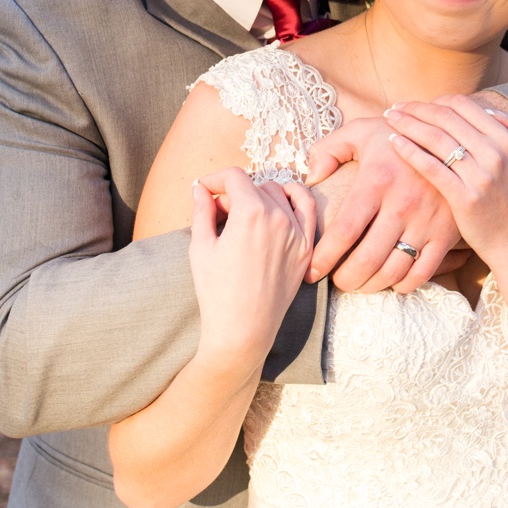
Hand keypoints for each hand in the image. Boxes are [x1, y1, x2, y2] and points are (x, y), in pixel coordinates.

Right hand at [188, 168, 316, 367]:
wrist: (243, 330)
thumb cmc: (216, 292)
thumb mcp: (200, 247)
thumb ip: (201, 211)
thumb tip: (200, 188)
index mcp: (251, 213)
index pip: (234, 176)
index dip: (214, 179)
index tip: (203, 189)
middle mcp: (279, 217)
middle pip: (255, 184)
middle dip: (234, 191)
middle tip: (218, 212)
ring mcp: (298, 233)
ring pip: (280, 192)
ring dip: (260, 195)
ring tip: (245, 212)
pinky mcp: (307, 248)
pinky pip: (307, 209)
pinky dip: (294, 200)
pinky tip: (278, 206)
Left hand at [302, 117, 460, 293]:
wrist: (453, 137)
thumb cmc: (398, 136)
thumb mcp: (361, 131)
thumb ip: (328, 148)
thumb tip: (311, 178)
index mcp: (376, 181)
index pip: (344, 230)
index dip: (324, 258)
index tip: (311, 272)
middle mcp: (402, 204)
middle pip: (367, 259)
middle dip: (345, 279)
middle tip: (335, 282)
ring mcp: (427, 221)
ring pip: (394, 271)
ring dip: (370, 286)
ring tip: (358, 283)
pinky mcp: (446, 233)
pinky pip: (423, 272)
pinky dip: (403, 285)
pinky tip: (390, 281)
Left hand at [384, 96, 507, 260]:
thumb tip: (492, 111)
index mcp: (507, 140)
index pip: (464, 106)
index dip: (437, 100)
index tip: (420, 105)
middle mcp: (494, 154)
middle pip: (445, 118)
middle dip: (416, 108)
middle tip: (395, 107)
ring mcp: (479, 176)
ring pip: (435, 138)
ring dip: (408, 123)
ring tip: (389, 118)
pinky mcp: (463, 197)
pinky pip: (431, 166)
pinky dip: (410, 150)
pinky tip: (394, 143)